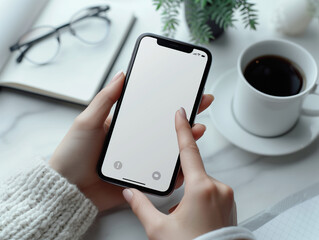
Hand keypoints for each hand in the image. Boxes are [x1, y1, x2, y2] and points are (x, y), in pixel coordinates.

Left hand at [49, 71, 213, 211]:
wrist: (68, 189)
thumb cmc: (73, 153)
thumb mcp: (88, 121)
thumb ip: (106, 99)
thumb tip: (122, 74)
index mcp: (125, 124)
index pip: (151, 108)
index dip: (167, 98)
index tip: (184, 87)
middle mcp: (135, 140)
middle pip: (164, 126)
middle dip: (185, 114)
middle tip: (201, 102)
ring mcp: (139, 159)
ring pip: (168, 148)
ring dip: (186, 138)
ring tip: (198, 129)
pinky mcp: (140, 177)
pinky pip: (162, 173)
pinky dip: (177, 168)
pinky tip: (185, 161)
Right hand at [123, 108, 235, 239]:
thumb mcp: (159, 229)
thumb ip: (142, 206)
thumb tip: (130, 193)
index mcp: (200, 189)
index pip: (188, 151)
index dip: (182, 130)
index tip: (182, 113)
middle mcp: (218, 188)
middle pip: (194, 174)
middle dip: (182, 189)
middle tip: (177, 213)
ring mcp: (227, 197)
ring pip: (203, 185)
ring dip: (191, 197)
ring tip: (187, 221)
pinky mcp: (231, 204)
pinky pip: (212, 194)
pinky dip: (201, 202)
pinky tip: (196, 220)